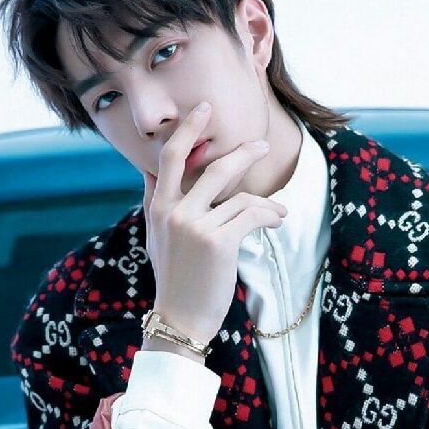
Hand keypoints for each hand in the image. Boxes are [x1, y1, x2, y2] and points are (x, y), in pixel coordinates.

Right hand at [141, 101, 287, 346]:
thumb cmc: (174, 278)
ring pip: (239, 193)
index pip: (169, 158)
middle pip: (209, 166)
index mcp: (157, 207)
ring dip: (266, 199)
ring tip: (279, 209)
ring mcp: (194, 225)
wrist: (179, 319)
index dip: (187, 130)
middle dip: (240, 152)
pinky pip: (251, 215)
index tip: (203, 109)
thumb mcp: (156, 236)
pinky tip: (277, 221)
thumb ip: (155, 201)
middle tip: (261, 144)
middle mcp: (172, 211)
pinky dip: (269, 216)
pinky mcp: (218, 242)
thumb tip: (149, 170)